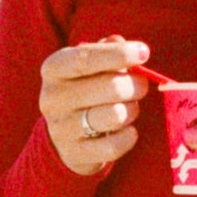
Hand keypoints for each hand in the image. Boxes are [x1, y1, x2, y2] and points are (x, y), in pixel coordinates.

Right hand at [40, 38, 148, 175]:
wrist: (65, 137)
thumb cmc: (85, 90)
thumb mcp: (90, 66)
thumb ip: (106, 50)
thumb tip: (119, 42)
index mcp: (54, 69)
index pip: (86, 58)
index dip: (119, 55)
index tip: (144, 53)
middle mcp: (52, 98)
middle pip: (110, 87)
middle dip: (135, 85)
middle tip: (141, 86)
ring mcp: (61, 128)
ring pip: (115, 115)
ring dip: (132, 110)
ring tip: (130, 108)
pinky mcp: (75, 153)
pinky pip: (114, 145)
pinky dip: (129, 136)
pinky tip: (127, 130)